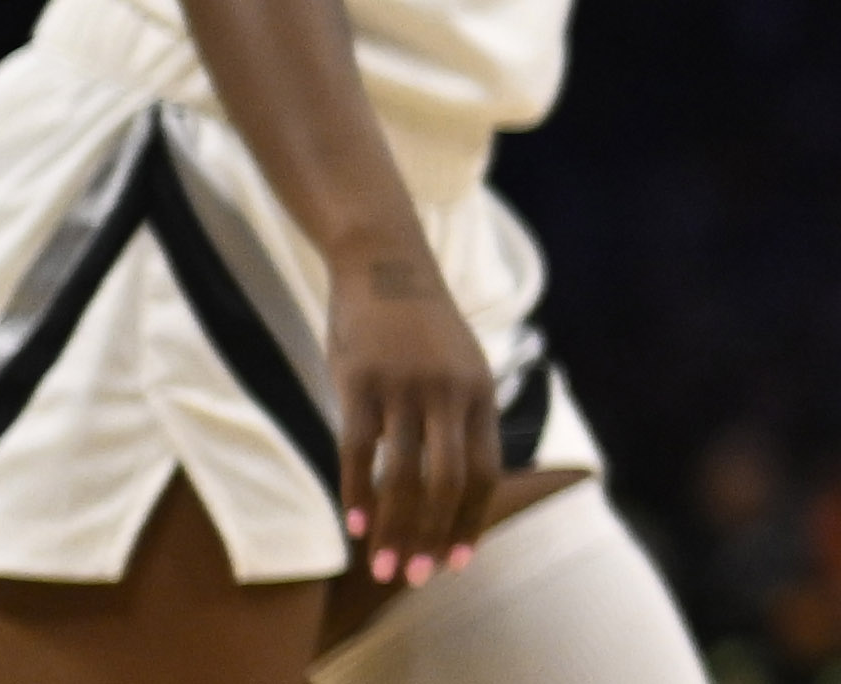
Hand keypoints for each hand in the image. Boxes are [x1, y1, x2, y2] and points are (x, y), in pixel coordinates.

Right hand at [328, 237, 497, 585]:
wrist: (386, 263)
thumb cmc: (418, 326)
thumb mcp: (457, 366)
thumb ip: (459, 417)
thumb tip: (456, 482)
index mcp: (480, 393)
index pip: (485, 474)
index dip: (472, 522)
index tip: (457, 562)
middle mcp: (450, 394)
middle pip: (449, 484)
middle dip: (434, 537)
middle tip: (416, 577)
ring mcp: (405, 388)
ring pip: (404, 476)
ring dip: (395, 529)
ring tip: (382, 566)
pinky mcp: (360, 383)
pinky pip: (359, 452)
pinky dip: (357, 494)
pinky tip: (355, 525)